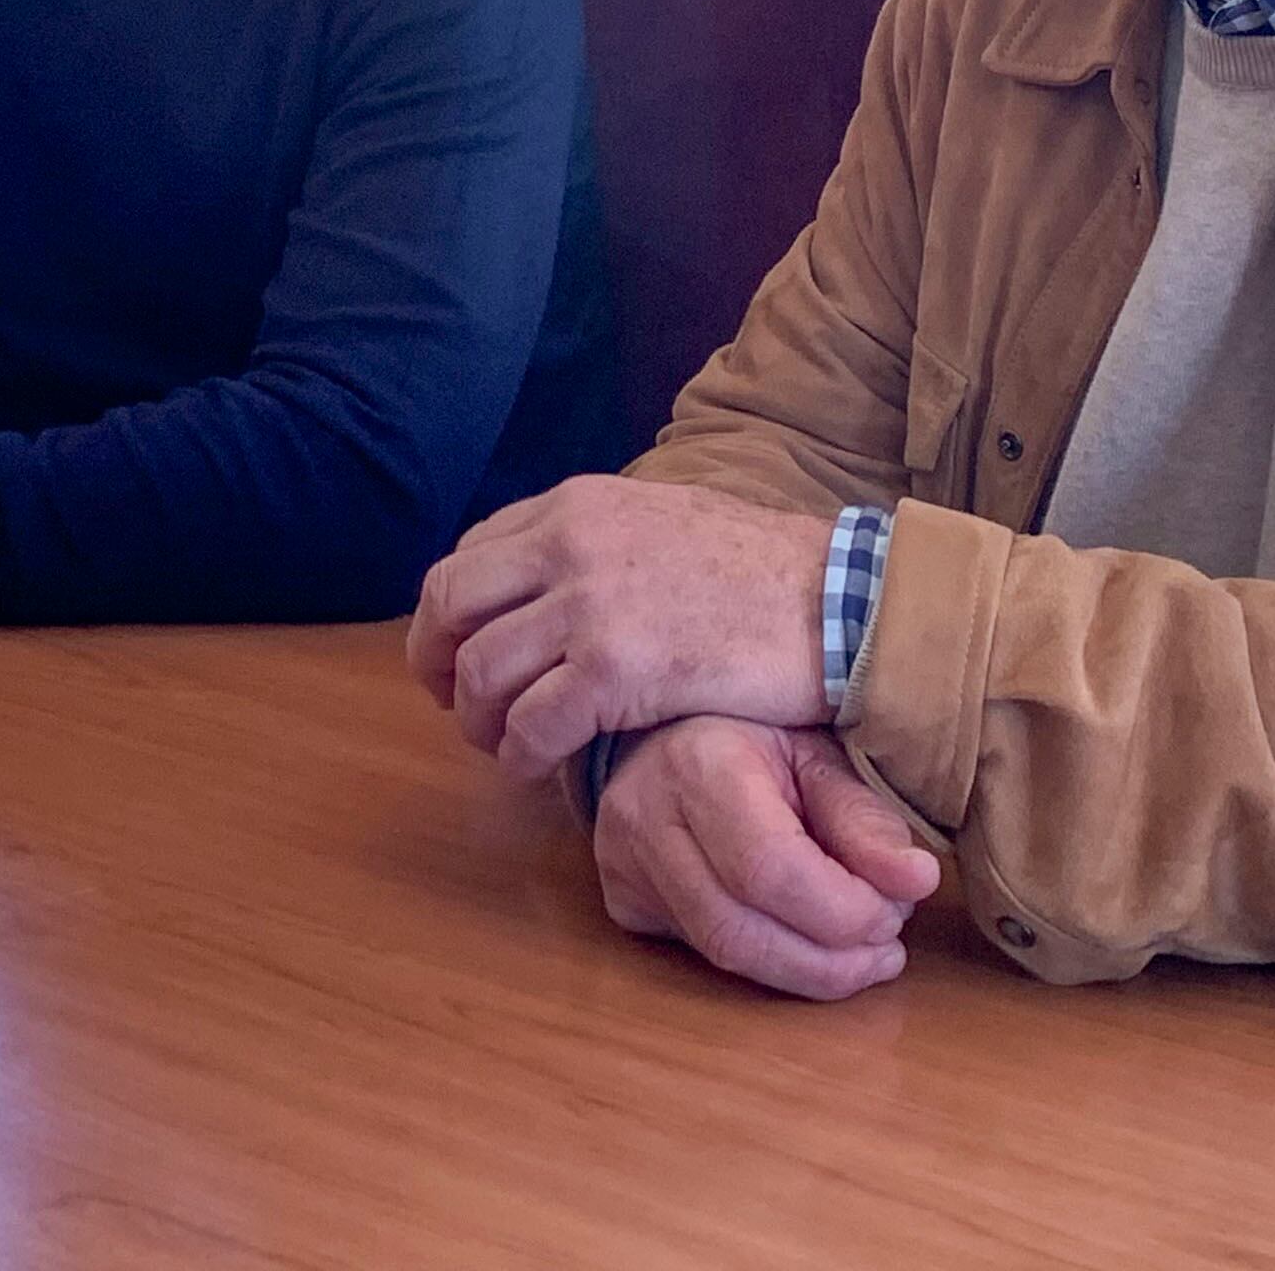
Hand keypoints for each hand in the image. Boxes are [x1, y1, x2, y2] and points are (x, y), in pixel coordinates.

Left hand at [407, 474, 835, 776]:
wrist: (840, 601)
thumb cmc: (766, 572)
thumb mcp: (665, 521)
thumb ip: (600, 542)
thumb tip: (550, 582)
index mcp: (579, 505)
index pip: (471, 555)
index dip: (450, 614)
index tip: (458, 653)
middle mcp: (569, 542)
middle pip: (448, 604)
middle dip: (435, 663)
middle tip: (455, 705)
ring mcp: (587, 603)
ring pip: (478, 671)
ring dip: (479, 720)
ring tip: (504, 745)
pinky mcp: (613, 668)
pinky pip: (530, 724)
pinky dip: (520, 755)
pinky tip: (537, 770)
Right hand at [594, 715, 938, 1000]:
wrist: (669, 727)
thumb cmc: (758, 735)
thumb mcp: (818, 754)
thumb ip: (862, 818)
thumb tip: (916, 882)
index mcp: (697, 763)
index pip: (769, 870)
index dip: (843, 912)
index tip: (898, 912)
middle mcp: (643, 816)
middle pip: (740, 930)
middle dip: (830, 959)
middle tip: (887, 946)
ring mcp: (623, 864)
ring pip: (720, 955)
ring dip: (807, 972)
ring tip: (862, 955)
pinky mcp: (624, 901)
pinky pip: (704, 954)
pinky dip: (770, 961)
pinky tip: (808, 942)